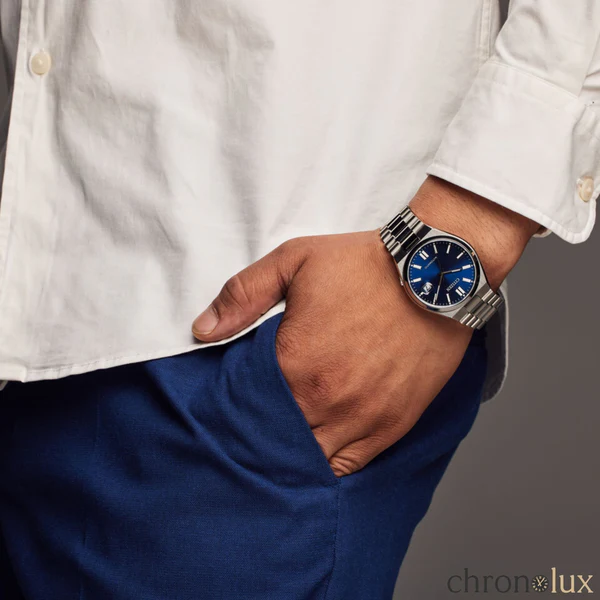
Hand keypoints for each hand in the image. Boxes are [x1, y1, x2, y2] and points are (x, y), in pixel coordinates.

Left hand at [191, 177, 538, 476]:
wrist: (436, 273)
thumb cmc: (364, 266)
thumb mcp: (294, 261)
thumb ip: (243, 294)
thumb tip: (202, 330)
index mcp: (294, 363)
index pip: (246, 406)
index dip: (236, 406)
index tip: (236, 401)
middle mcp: (326, 400)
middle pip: (275, 439)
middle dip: (261, 434)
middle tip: (255, 425)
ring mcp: (361, 418)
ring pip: (310, 460)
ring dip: (293, 454)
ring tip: (284, 441)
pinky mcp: (392, 425)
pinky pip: (351, 466)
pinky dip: (328, 465)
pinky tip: (317, 453)